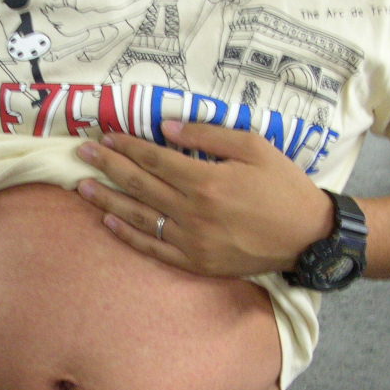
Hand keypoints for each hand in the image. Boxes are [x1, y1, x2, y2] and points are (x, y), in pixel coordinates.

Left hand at [76, 120, 332, 277]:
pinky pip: (154, 249)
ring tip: (82, 187)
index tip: (105, 136)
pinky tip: (109, 222)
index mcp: (206, 180)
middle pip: (139, 185)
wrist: (307, 236)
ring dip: (108, 200)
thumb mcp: (254, 146)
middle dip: (107, 166)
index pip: (153, 159)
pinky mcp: (196, 262)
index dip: (126, 146)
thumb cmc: (284, 185)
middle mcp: (192, 211)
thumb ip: (209, 135)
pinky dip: (129, 235)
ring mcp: (192, 241)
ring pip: (140, 217)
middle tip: (81, 154)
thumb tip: (167, 127)